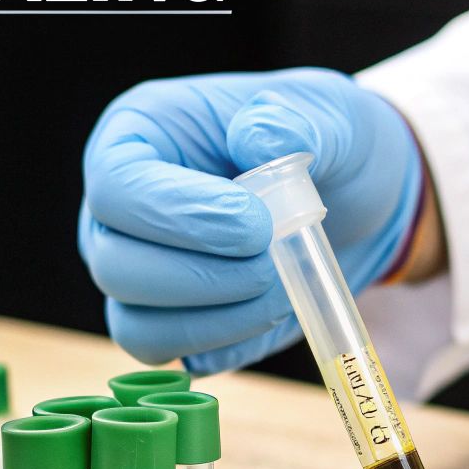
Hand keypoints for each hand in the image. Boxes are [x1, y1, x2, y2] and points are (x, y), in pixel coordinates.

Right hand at [79, 68, 421, 373]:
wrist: (354, 198)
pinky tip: (275, 307)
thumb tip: (256, 136)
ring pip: (137, 326)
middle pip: (114, 266)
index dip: (178, 214)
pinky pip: (175, 356)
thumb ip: (295, 118)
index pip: (116, 185)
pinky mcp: (169, 323)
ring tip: (282, 285)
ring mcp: (136, 274)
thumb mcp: (327, 111)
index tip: (256, 224)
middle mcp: (118, 212)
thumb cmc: (326, 143)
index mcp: (137, 137)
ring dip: (219, 319)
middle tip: (273, 261)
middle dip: (202, 277)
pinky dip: (229, 342)